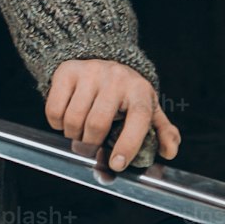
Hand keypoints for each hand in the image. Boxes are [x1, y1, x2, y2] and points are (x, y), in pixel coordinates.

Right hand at [45, 59, 180, 169]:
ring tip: (80, 133)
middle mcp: (116, 78)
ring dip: (73, 136)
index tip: (117, 164)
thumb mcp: (148, 109)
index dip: (128, 144)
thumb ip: (162, 132)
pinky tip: (66, 120)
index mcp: (140, 90)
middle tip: (91, 149)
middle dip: (91, 145)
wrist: (100, 59)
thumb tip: (169, 151)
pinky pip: (54, 111)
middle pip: (97, 124)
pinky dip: (57, 124)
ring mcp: (90, 73)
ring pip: (74, 120)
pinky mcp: (67, 72)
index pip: (138, 118)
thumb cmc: (126, 94)